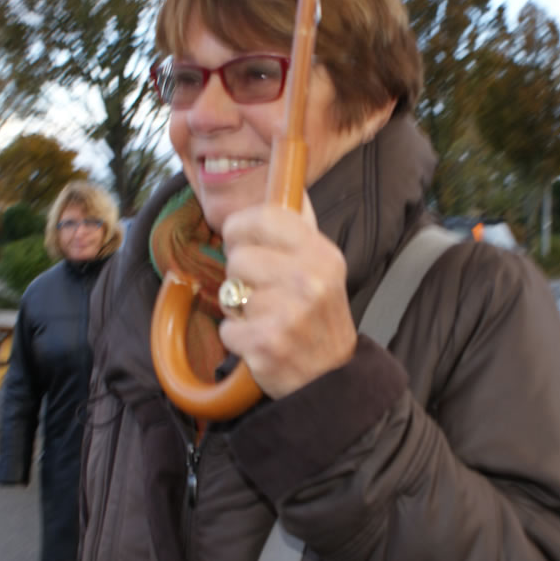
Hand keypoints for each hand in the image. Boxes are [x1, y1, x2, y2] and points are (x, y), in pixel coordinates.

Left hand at [218, 194, 356, 398]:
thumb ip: (298, 229)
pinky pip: (227, 329)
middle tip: (264, 294)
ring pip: (229, 293)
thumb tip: (287, 180)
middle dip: (241, 277)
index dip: (242, 228)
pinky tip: (263, 343)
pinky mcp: (268, 345)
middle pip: (237, 258)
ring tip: (267, 319)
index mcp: (322, 253)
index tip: (242, 241)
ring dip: (239, 310)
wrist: (332, 380)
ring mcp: (289, 314)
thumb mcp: (323, 268)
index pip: (264, 216)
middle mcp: (309, 280)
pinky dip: (238, 339)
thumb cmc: (319, 318)